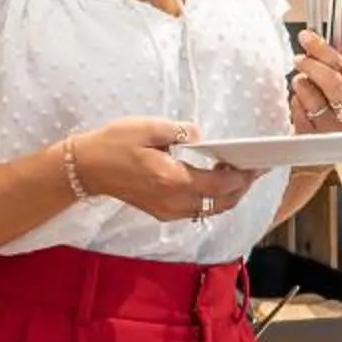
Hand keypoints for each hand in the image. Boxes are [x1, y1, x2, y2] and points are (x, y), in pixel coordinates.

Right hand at [68, 118, 257, 224]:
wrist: (85, 168)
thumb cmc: (114, 144)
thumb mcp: (148, 128)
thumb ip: (181, 131)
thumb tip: (202, 136)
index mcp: (173, 180)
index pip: (220, 184)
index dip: (242, 176)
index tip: (256, 164)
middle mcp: (174, 201)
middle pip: (221, 203)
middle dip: (241, 188)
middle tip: (253, 170)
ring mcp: (168, 211)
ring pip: (211, 210)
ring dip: (228, 195)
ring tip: (237, 174)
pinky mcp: (162, 212)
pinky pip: (197, 210)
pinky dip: (211, 199)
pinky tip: (214, 181)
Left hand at [287, 32, 341, 134]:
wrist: (329, 147)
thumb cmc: (341, 110)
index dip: (327, 47)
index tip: (310, 35)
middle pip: (332, 79)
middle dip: (312, 62)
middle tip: (300, 55)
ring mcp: (333, 128)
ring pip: (311, 94)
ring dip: (302, 83)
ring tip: (301, 81)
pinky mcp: (312, 136)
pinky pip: (298, 109)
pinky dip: (296, 101)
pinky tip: (302, 103)